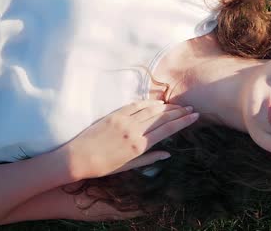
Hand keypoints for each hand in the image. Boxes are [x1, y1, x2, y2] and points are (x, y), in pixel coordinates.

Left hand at [59, 100, 198, 179]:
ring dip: (166, 106)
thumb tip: (168, 153)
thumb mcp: (129, 167)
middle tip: (191, 108)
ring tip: (177, 105)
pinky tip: (157, 102)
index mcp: (139, 145)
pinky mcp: (114, 115)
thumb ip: (150, 158)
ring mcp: (124, 121)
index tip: (195, 116)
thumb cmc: (103, 167)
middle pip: (163, 117)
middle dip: (179, 112)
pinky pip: (136, 105)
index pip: (168, 129)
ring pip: (151, 109)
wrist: (76, 159)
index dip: (183, 121)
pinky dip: (148, 102)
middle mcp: (134, 131)